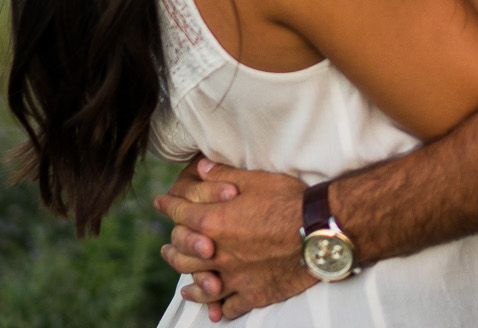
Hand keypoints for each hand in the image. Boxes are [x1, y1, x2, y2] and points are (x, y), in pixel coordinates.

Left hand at [154, 159, 315, 319]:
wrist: (318, 231)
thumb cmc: (288, 200)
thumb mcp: (254, 179)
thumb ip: (222, 174)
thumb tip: (200, 168)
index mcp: (214, 222)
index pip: (180, 214)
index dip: (168, 206)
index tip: (160, 203)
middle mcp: (218, 253)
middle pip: (183, 256)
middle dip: (172, 250)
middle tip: (166, 249)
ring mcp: (235, 277)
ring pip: (202, 286)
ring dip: (191, 286)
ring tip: (185, 289)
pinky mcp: (254, 294)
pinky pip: (229, 306)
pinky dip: (219, 308)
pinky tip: (215, 310)